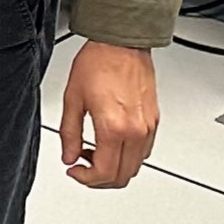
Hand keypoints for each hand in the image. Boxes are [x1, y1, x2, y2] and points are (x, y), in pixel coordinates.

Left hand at [61, 39, 158, 188]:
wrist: (122, 44)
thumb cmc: (98, 64)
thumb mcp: (72, 100)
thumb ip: (69, 134)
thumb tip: (68, 156)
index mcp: (114, 127)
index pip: (105, 172)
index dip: (86, 179)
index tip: (74, 171)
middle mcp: (136, 131)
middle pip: (123, 175)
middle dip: (99, 178)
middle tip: (82, 167)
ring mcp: (148, 127)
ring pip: (135, 166)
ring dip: (114, 168)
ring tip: (92, 152)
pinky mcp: (154, 121)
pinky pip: (143, 151)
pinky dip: (126, 156)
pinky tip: (109, 143)